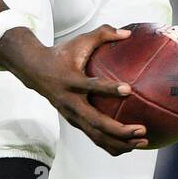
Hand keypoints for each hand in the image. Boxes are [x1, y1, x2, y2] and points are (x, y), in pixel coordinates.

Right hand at [0, 25, 148, 155]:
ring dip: (119, 142)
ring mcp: (71, 116)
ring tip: (142, 141)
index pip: (90, 86)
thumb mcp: (80, 41)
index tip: (128, 89)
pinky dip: (111, 145)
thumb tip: (128, 33)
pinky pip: (94, 137)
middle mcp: (70, 102)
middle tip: (142, 129)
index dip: (109, 89)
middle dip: (119, 130)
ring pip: (96, 136)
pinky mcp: (74, 122)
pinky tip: (130, 145)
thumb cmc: (61, 54)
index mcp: (71, 81)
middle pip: (95, 122)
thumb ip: (104, 33)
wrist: (34, 70)